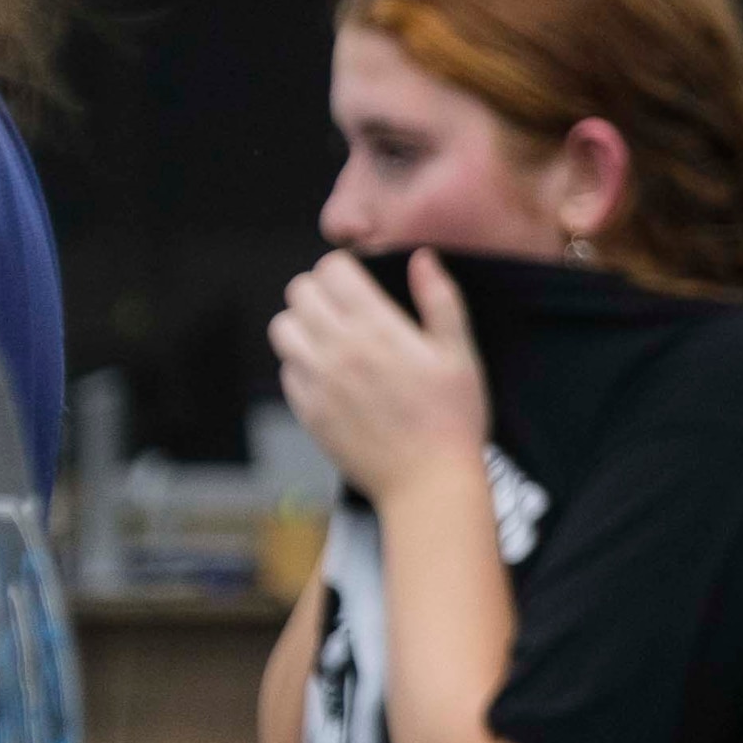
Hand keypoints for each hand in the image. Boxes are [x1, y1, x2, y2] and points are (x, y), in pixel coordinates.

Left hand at [267, 250, 490, 504]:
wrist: (428, 484)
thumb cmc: (452, 420)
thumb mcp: (460, 354)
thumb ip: (440, 300)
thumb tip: (423, 258)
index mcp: (377, 328)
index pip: (331, 270)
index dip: (344, 269)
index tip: (359, 282)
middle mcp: (338, 350)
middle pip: (300, 292)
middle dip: (320, 291)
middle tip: (343, 308)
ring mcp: (318, 382)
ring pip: (282, 329)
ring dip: (303, 325)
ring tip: (330, 338)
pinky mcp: (307, 412)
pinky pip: (286, 371)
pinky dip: (301, 365)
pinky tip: (330, 376)